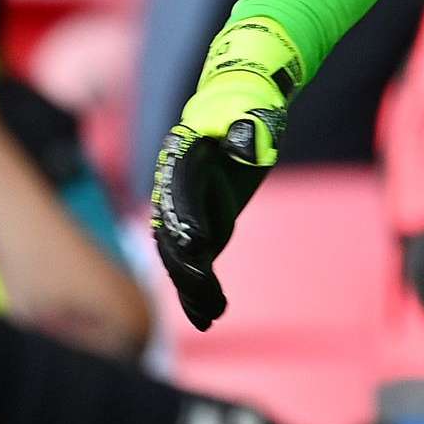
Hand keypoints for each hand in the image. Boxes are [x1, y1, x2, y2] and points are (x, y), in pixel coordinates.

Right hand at [147, 15, 299, 326]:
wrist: (240, 107)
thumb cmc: (246, 107)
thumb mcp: (249, 112)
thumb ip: (246, 129)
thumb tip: (246, 145)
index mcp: (183, 160)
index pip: (181, 193)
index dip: (188, 217)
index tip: (200, 242)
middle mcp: (176, 189)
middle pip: (174, 230)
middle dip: (185, 262)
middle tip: (203, 288)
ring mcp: (187, 210)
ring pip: (181, 254)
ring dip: (192, 286)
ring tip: (207, 316)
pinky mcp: (203, 224)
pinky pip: (198, 260)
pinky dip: (202, 288)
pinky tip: (211, 314)